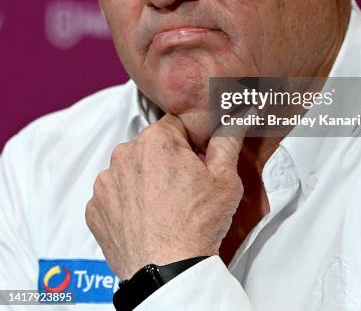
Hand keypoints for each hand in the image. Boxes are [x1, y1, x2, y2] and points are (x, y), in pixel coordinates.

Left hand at [85, 114, 243, 278]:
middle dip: (166, 161)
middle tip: (183, 188)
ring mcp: (106, 183)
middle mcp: (125, 154)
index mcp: (156, 140)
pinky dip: (126, 204)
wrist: (169, 272)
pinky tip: (146, 219)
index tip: (196, 164)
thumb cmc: (197, 225)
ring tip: (164, 207)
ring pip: (130, 170)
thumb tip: (233, 120)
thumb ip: (227, 142)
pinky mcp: (95, 209)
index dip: (189, 144)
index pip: (175, 126)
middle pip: (150, 147)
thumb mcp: (225, 178)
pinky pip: (113, 196)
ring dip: (144, 181)